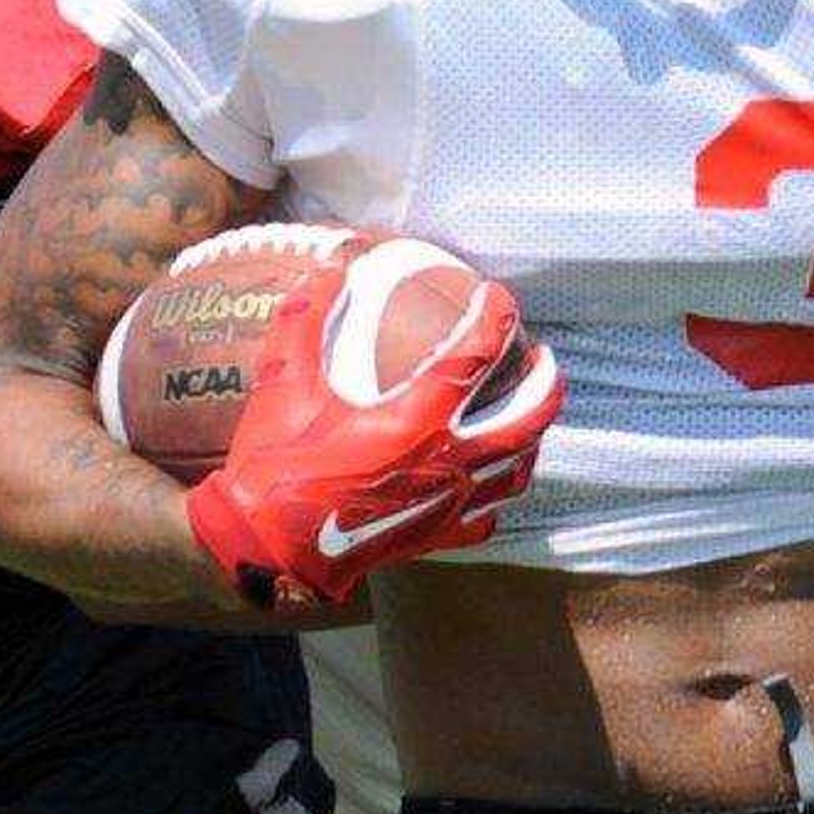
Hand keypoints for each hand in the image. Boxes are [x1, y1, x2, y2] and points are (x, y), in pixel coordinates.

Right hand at [185, 263, 562, 605]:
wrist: (268, 549)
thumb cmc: (276, 467)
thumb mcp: (281, 383)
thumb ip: (307, 317)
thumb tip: (332, 264)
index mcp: (415, 422)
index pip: (476, 356)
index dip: (496, 317)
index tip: (498, 297)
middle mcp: (445, 465)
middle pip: (525, 420)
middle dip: (545, 383)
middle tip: (543, 357)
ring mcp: (446, 506)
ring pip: (516, 470)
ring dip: (530, 436)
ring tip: (527, 413)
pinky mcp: (435, 537)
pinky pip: (486, 515)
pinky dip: (496, 490)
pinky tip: (486, 477)